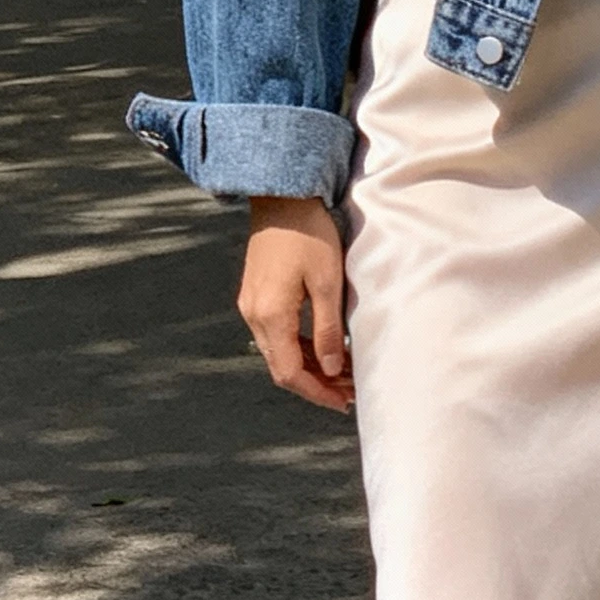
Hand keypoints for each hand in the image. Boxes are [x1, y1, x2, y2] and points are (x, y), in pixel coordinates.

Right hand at [238, 197, 353, 413]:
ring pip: (278, 353)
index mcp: (270, 315)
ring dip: (308, 368)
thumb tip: (332, 369)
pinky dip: (298, 349)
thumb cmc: (308, 233)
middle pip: (281, 368)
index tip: (344, 402)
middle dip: (315, 385)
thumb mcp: (328, 283)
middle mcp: (254, 315)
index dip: (317, 393)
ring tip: (341, 374)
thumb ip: (328, 330)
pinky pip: (275, 335)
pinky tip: (321, 349)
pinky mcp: (255, 295)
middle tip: (348, 392)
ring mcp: (251, 305)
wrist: (282, 197)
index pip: (290, 374)